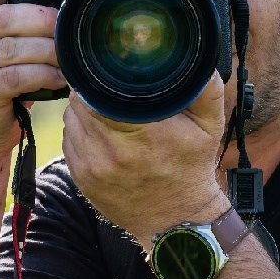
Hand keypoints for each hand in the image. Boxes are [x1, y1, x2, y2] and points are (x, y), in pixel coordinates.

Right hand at [0, 0, 65, 155]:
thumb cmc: (1, 82)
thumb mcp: (5, 46)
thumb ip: (22, 23)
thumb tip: (66, 2)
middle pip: (5, 16)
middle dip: (43, 18)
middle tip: (69, 25)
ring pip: (12, 47)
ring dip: (48, 50)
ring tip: (70, 55)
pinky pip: (16, 76)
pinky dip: (43, 75)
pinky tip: (60, 78)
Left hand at [63, 68, 231, 245]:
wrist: (176, 222)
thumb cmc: (192, 168)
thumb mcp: (211, 127)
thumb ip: (205, 88)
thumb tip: (197, 56)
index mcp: (144, 135)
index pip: (101, 91)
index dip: (100, 76)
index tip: (110, 70)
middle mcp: (113, 152)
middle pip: (81, 102)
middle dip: (91, 90)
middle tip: (108, 87)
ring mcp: (93, 168)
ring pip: (71, 118)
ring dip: (83, 109)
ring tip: (106, 110)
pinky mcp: (82, 179)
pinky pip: (69, 139)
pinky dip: (79, 130)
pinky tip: (100, 132)